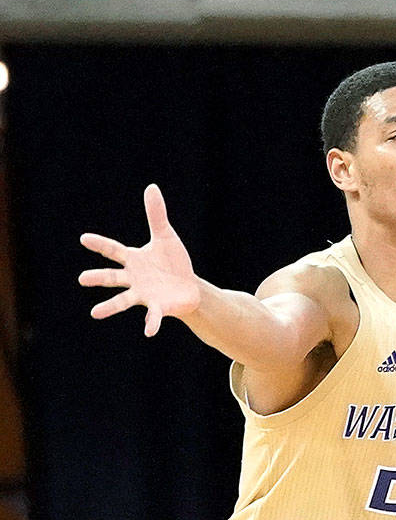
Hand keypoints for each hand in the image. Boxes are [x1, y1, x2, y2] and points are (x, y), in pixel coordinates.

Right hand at [79, 184, 200, 336]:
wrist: (188, 287)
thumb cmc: (173, 262)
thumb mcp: (166, 236)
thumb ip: (156, 215)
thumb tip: (151, 187)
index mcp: (133, 260)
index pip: (114, 250)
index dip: (100, 244)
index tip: (84, 238)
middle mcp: (134, 278)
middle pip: (112, 277)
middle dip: (98, 277)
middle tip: (82, 278)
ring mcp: (144, 295)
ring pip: (123, 300)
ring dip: (110, 307)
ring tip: (95, 313)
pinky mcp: (158, 308)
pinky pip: (152, 317)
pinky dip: (151, 323)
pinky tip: (149, 332)